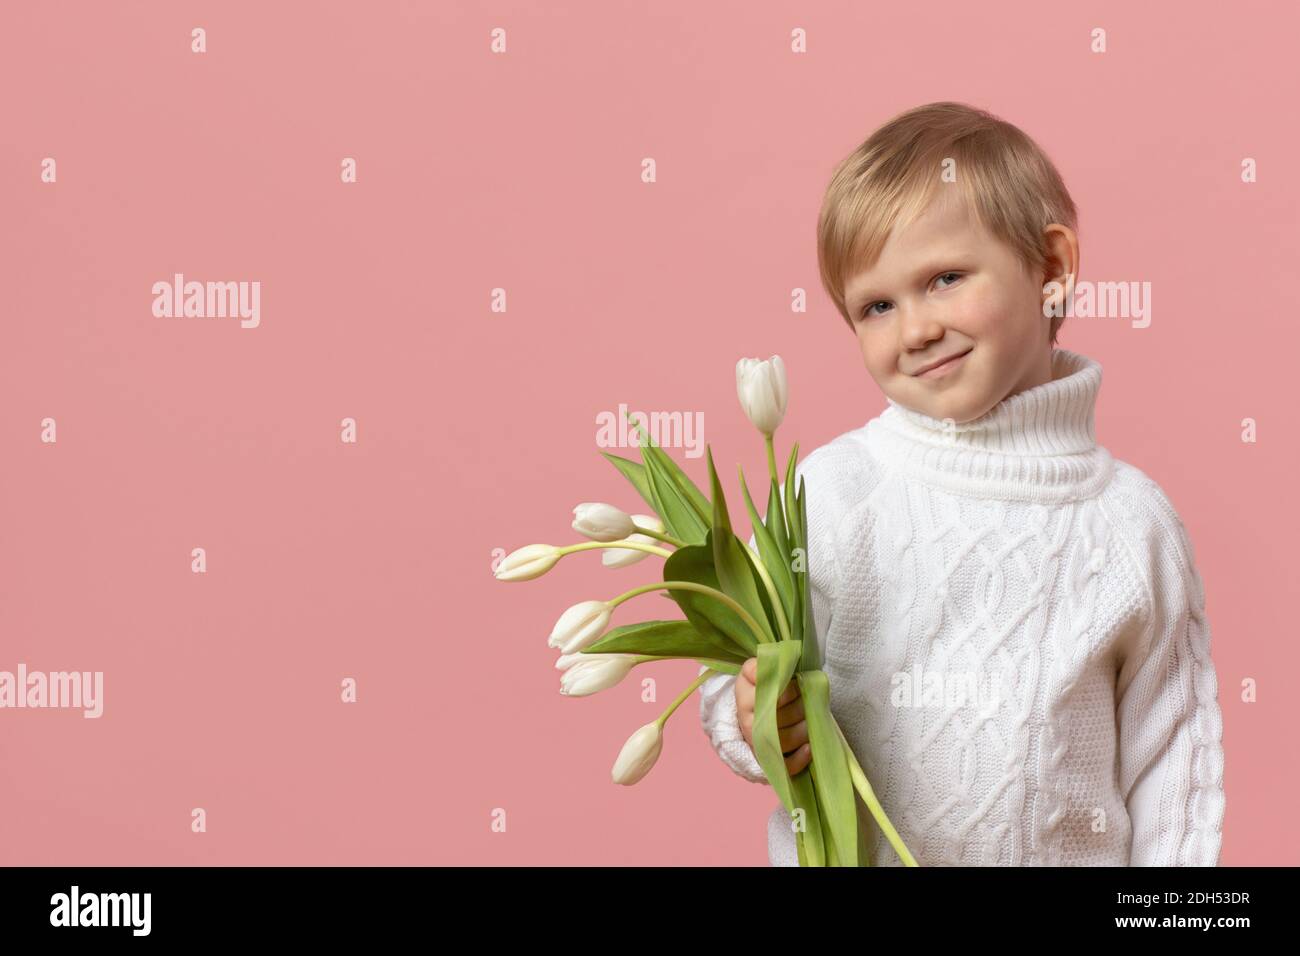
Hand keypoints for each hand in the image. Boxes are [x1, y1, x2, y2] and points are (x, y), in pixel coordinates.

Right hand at [735, 656, 810, 775]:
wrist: (751, 711)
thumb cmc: (761, 689)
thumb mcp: (756, 672)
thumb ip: (763, 665)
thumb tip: (779, 663)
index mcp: (744, 697)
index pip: (765, 696)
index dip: (786, 692)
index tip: (797, 684)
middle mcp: (748, 723)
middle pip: (777, 720)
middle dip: (798, 708)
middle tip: (806, 701)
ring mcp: (758, 743)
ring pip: (783, 741)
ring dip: (803, 730)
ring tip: (810, 719)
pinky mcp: (770, 760)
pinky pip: (784, 765)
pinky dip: (799, 758)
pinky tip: (809, 747)